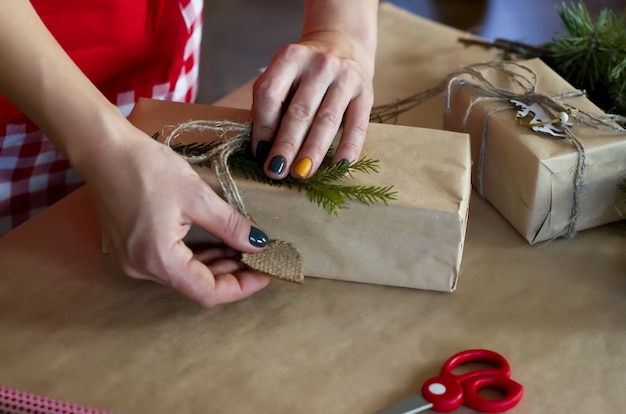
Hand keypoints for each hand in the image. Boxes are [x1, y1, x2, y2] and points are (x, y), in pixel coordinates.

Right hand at [78, 121, 270, 306]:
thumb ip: (230, 225)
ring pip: (184, 275)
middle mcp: (141, 268)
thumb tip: (258, 244)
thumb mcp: (197, 196)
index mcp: (157, 259)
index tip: (266, 273)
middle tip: (260, 258)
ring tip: (244, 250)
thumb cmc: (147, 168)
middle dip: (231, 274)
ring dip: (215, 264)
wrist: (103, 148)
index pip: (207, 292)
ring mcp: (133, 260)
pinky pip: (170, 262)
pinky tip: (217, 244)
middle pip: (196, 285)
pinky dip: (196, 256)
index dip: (241, 287)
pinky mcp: (131, 248)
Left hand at [251, 32, 374, 179]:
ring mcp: (345, 78)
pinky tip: (338, 167)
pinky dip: (348, 148)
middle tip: (276, 171)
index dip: (262, 126)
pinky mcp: (365, 93)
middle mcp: (319, 65)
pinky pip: (357, 126)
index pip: (269, 94)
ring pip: (326, 121)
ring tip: (301, 173)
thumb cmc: (305, 72)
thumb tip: (264, 148)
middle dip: (286, 145)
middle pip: (299, 111)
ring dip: (312, 151)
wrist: (343, 46)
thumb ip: (274, 103)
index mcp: (290, 58)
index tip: (259, 152)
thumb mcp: (285, 74)